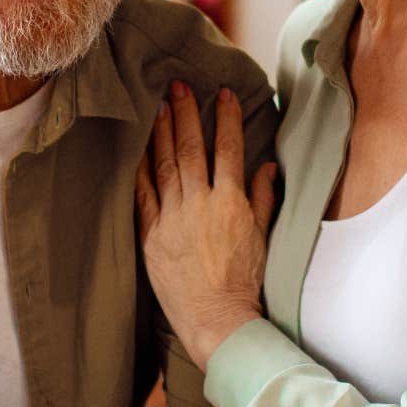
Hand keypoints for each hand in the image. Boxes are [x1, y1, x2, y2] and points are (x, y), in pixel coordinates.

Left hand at [135, 83, 277, 369]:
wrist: (217, 320)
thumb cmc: (245, 282)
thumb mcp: (263, 238)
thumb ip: (264, 198)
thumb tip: (269, 166)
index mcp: (231, 203)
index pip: (229, 150)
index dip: (226, 119)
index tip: (222, 94)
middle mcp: (200, 205)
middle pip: (192, 149)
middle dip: (186, 114)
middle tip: (178, 86)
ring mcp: (173, 219)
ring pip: (166, 166)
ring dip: (162, 133)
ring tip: (158, 106)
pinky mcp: (152, 236)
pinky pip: (143, 195)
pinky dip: (140, 169)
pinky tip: (138, 148)